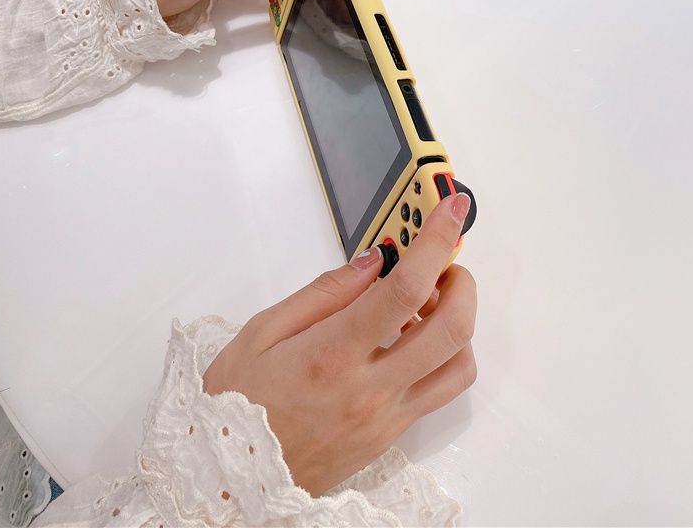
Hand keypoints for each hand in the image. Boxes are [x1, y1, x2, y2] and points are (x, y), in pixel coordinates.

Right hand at [203, 193, 476, 495]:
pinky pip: (440, 392)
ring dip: (460, 321)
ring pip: (460, 365)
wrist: (231, 480)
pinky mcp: (391, 435)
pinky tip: (411, 341)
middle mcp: (370, 388)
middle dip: (461, 282)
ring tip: (426, 303)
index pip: (405, 289)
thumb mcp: (262, 332)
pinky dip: (443, 355)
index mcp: (332, 354)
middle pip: (453, 327)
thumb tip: (373, 262)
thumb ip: (325, 292)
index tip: (450, 212)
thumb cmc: (236, 404)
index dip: (436, 242)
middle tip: (442, 262)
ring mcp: (386, 417)